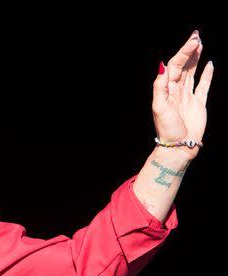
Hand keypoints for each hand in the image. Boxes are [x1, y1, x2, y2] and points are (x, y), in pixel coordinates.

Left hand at [152, 30, 213, 159]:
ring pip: (192, 73)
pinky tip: (209, 64)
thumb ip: (160, 86)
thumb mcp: (159, 107)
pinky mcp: (199, 104)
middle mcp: (177, 91)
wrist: (178, 146)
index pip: (176, 66)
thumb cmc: (167, 129)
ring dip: (196, 58)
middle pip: (184, 66)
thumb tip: (163, 66)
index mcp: (167, 90)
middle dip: (189, 51)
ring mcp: (188, 97)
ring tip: (200, 44)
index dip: (184, 53)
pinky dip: (207, 75)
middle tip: (197, 35)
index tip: (193, 41)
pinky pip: (204, 86)